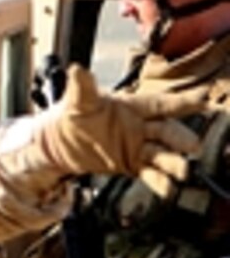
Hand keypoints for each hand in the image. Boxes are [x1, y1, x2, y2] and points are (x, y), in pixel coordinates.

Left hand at [39, 65, 205, 196]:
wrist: (57, 143)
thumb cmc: (71, 116)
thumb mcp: (76, 102)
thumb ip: (82, 88)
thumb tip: (76, 70)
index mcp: (132, 106)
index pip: (160, 104)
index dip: (181, 102)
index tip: (201, 100)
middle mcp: (140, 126)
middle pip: (167, 131)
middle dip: (181, 138)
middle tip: (193, 146)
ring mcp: (137, 146)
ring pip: (162, 154)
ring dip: (174, 162)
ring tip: (182, 170)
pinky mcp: (131, 164)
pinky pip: (150, 173)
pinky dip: (159, 181)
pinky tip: (167, 188)